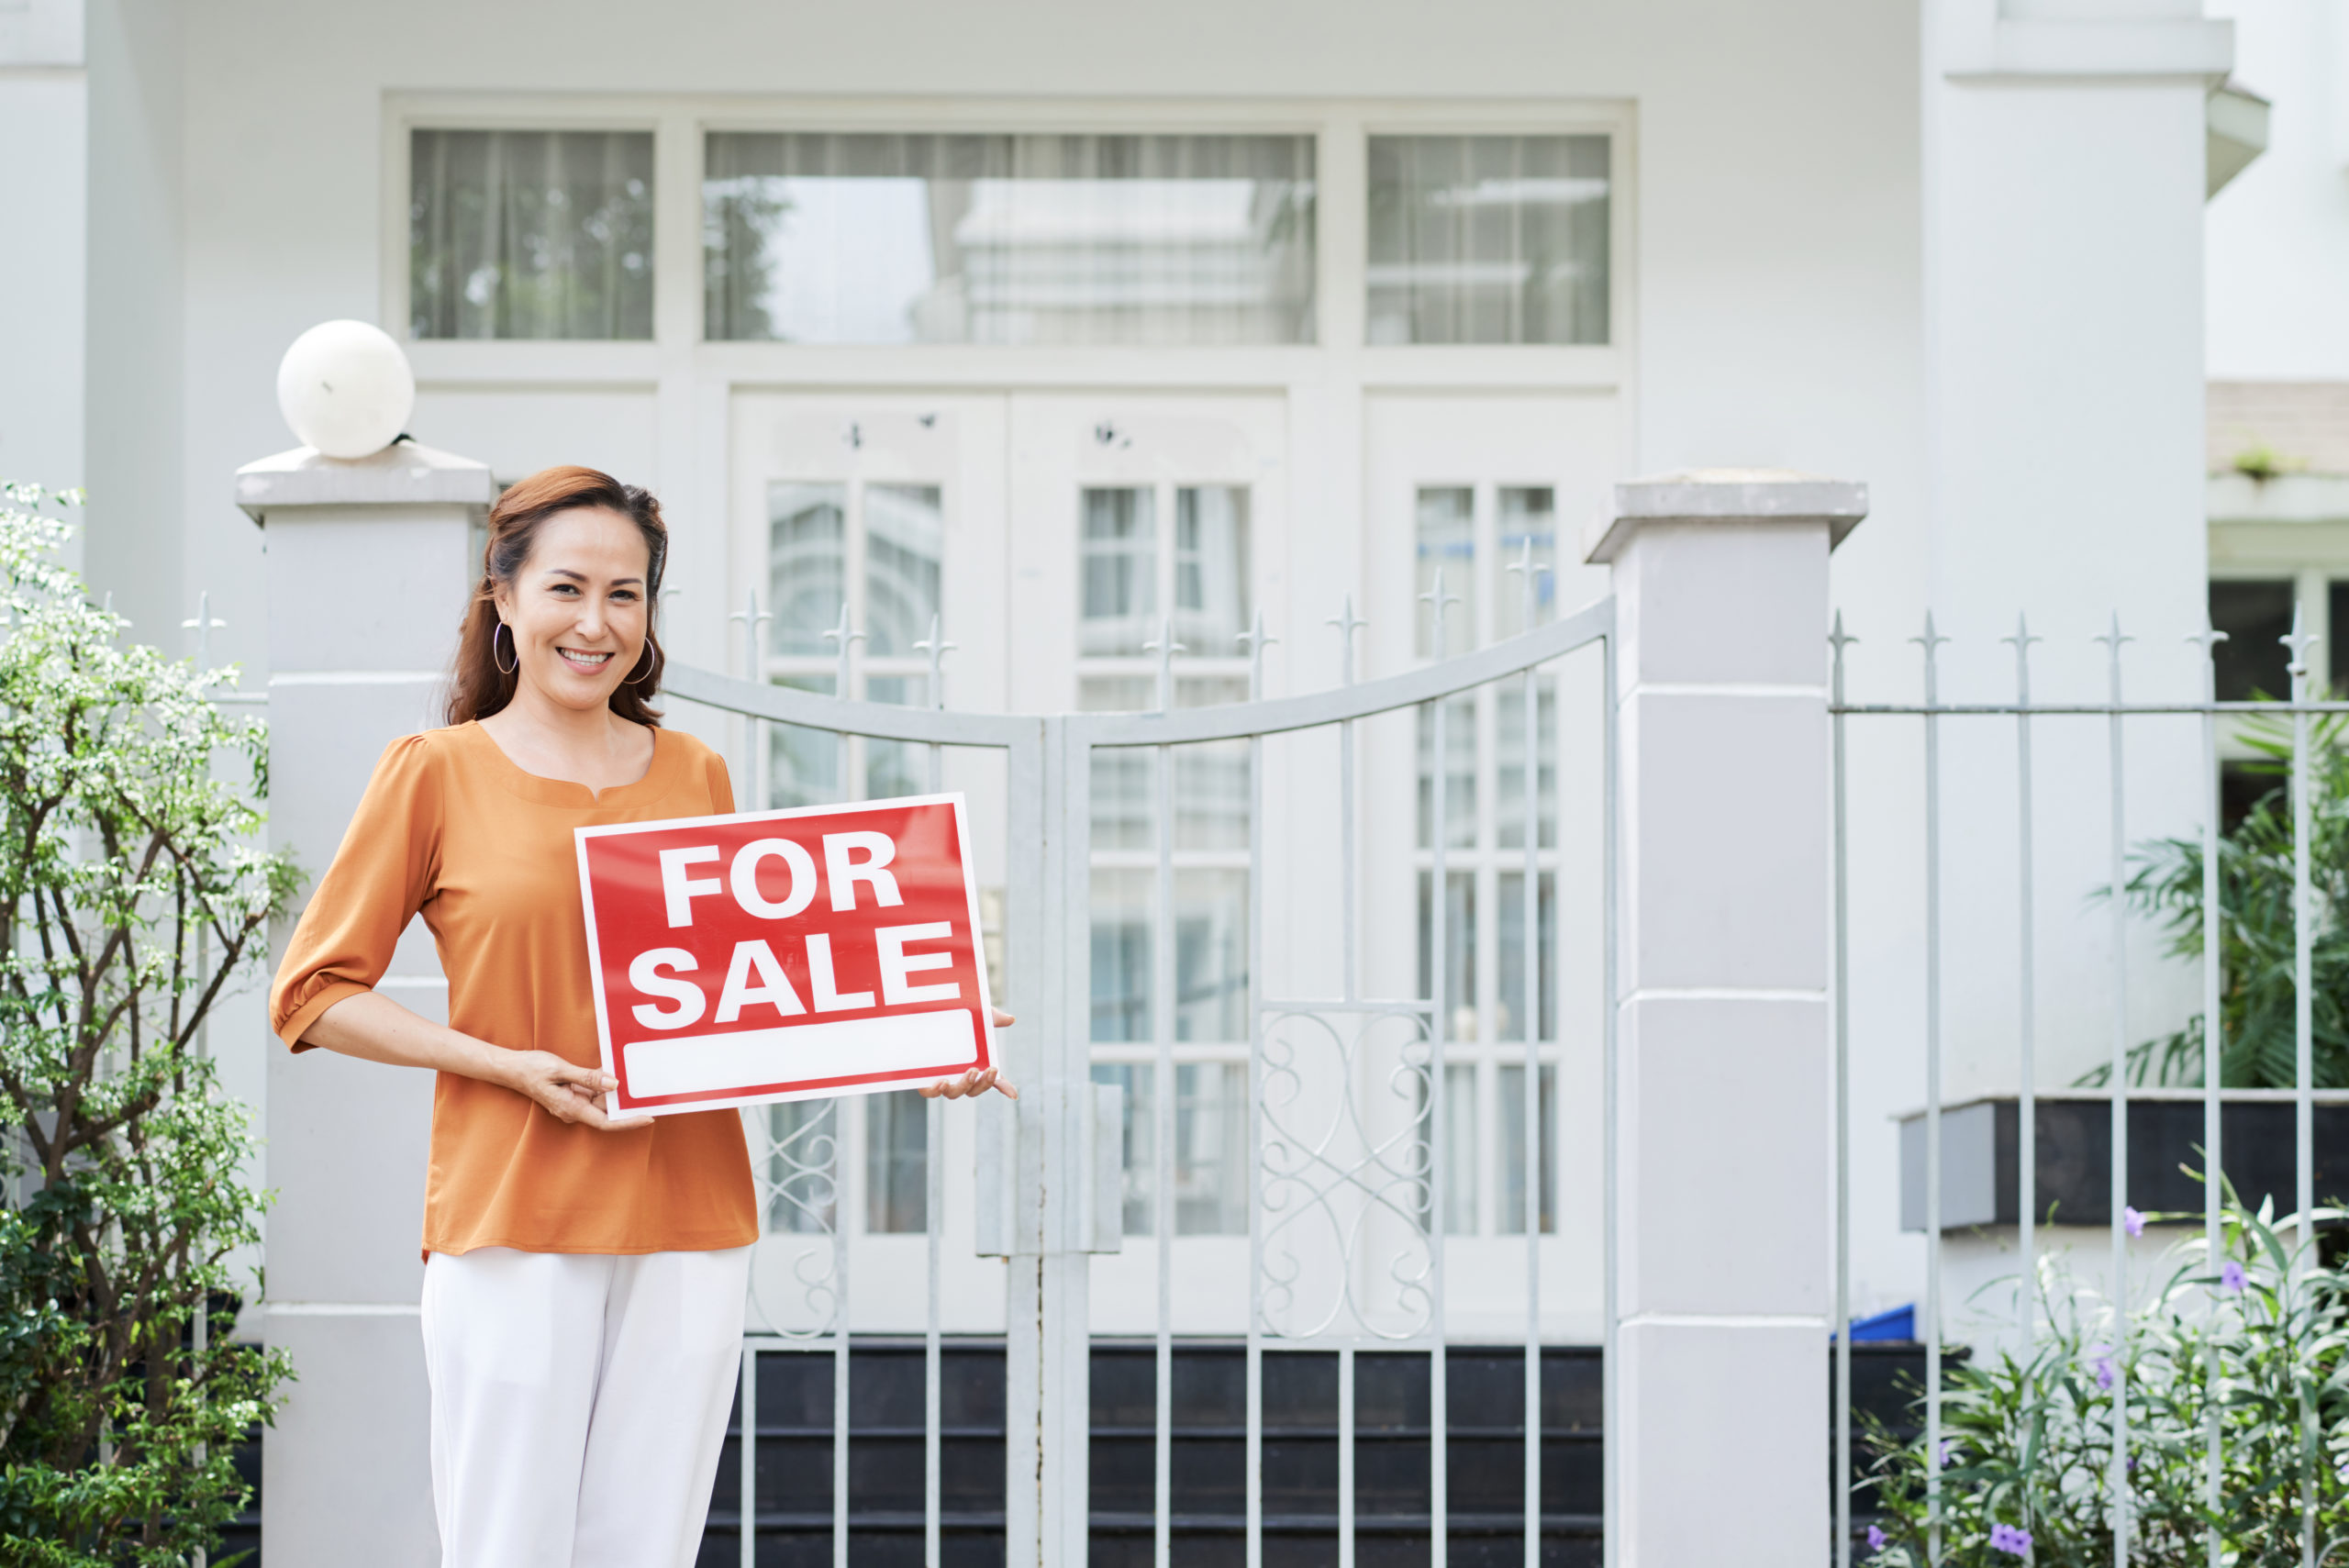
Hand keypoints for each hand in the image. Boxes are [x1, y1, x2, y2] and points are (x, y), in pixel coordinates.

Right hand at [499, 1049, 652, 1130]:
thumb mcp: (560, 1069)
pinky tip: (612, 1070)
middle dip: (626, 1103)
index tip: (648, 1117)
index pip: (606, 1122)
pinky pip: (592, 1092)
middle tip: (650, 1091)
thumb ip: (587, 1078)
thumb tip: (613, 1084)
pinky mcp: (571, 1095)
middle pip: (606, 1111)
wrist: (511, 1068)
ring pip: (601, 1100)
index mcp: (571, 1108)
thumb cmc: (532, 1069)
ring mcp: (572, 1103)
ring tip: (634, 1077)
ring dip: (614, 1090)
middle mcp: (573, 1109)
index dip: (628, 1122)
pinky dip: (603, 1083)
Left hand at [920, 1008, 1019, 1099]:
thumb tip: (1010, 1019)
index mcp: (974, 1064)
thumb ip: (991, 1018)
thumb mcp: (974, 1015)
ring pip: (954, 1093)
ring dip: (964, 1086)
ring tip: (971, 1071)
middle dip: (985, 1083)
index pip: (991, 1079)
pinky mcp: (922, 1077)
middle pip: (974, 1089)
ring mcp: (941, 1077)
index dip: (1003, 1087)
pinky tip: (943, 1081)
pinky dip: (937, 1090)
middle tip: (990, 1069)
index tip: (1013, 1094)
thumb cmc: (951, 1015)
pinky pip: (930, 1091)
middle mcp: (957, 1074)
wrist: (922, 1012)